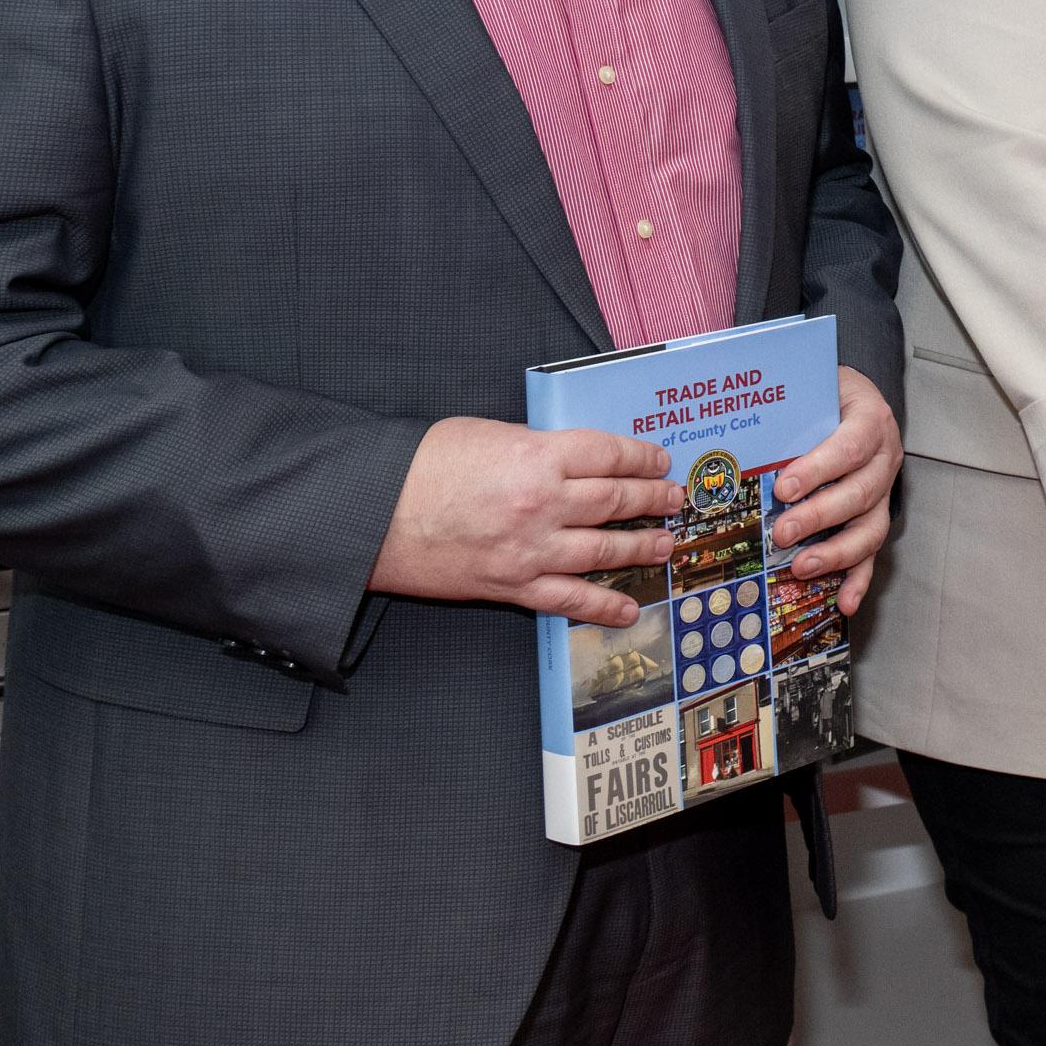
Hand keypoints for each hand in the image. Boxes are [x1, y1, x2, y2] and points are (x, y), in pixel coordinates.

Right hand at [369, 418, 683, 626]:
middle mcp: (544, 502)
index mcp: (539, 456)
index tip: (660, 461)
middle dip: (652, 499)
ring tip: (665, 545)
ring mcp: (531, 548)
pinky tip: (627, 610)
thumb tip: (570, 459)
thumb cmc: (420, 467)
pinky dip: (602, 606)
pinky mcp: (511, 585)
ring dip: (641, 547)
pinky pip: (568, 599)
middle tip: (674, 500)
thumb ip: (535, 447)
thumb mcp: (488, 435)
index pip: (610, 454)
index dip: (642, 458)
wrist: (370, 515)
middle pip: (616, 499)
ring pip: (603, 549)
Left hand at [768, 367, 904, 610]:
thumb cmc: (826, 395)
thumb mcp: (813, 387)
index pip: (851, 446)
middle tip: (781, 532)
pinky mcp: (875, 517)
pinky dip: (859, 579)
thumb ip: (786, 404)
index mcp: (870, 420)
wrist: (854, 400)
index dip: (820, 469)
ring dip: (836, 552)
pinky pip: (872, 552)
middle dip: (819, 516)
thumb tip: (731, 422)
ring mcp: (883, 492)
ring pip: (870, 528)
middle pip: (860, 493)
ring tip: (801, 567)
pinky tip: (844, 601)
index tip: (783, 488)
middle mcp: (884, 458)